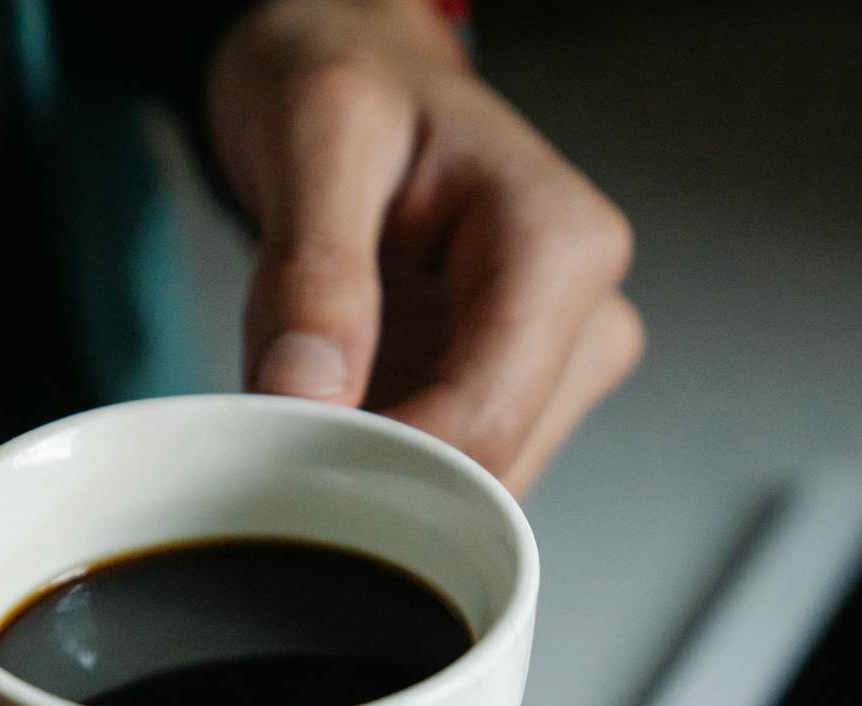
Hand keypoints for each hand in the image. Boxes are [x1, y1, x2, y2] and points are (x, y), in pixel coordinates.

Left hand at [210, 0, 643, 492]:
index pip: (482, 426)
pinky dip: (388, 465)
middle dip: (378, 478)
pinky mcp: (518, 389)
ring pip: (474, 490)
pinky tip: (341, 409)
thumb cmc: (343, 73)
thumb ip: (311, 271)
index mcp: (559, 246)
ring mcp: (559, 362)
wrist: (354, 60)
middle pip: (486, 473)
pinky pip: (455, 472)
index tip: (279, 461)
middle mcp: (586, 314)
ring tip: (309, 402)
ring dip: (381, 477)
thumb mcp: (311, 135)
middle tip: (275, 436)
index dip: (378, 468)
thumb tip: (309, 398)